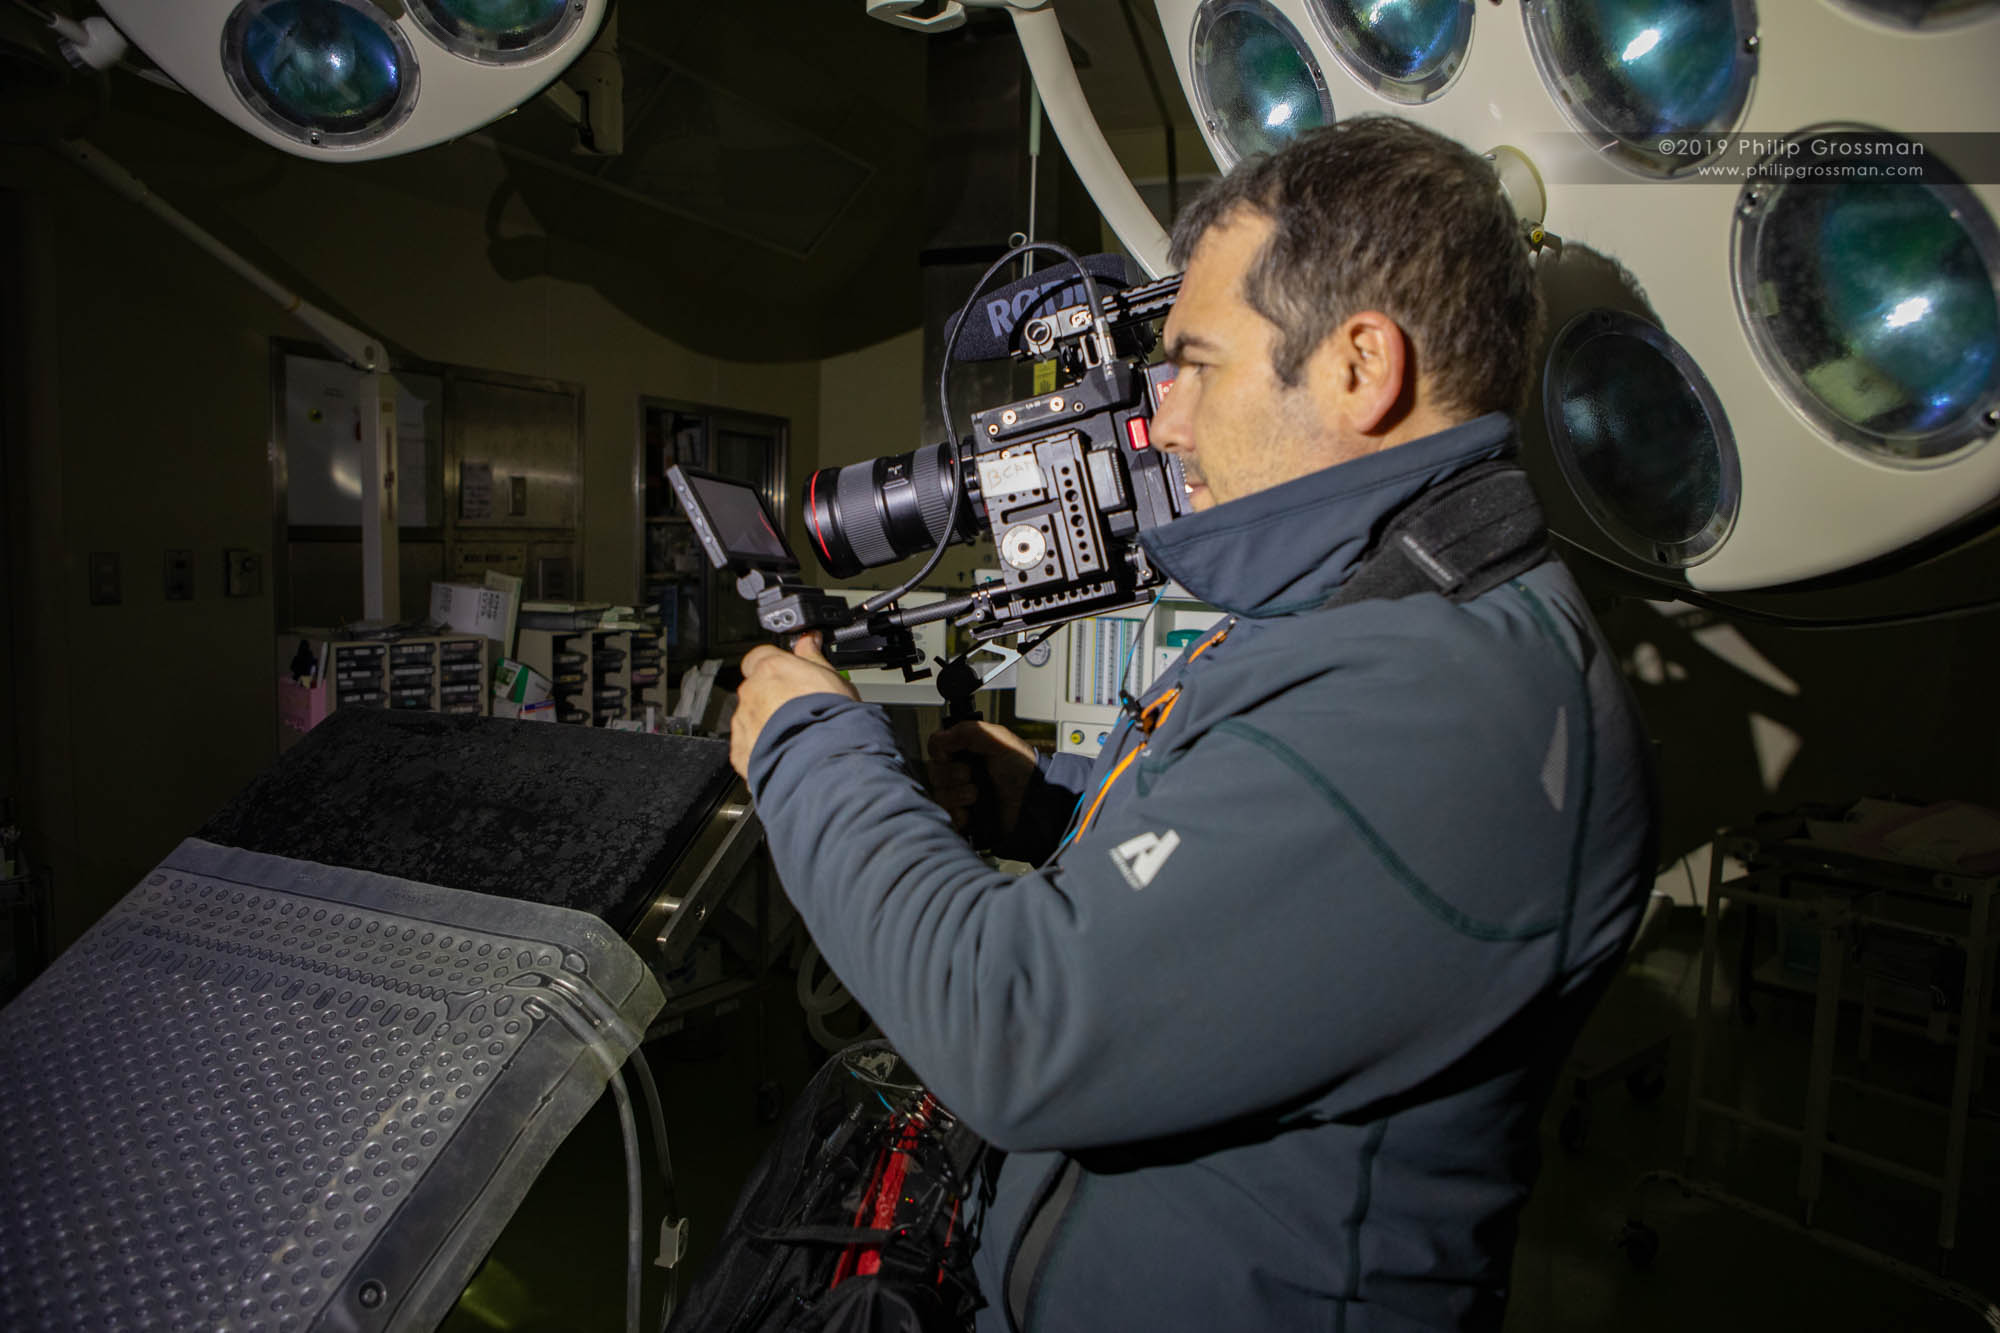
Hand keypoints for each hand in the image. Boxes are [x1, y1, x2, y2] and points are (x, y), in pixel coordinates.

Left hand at [729, 634, 859, 777]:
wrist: (821, 760)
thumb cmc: (830, 718)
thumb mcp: (831, 677)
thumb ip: (813, 656)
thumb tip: (809, 640)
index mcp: (770, 669)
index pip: (760, 656)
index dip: (775, 665)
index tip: (790, 673)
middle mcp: (751, 694)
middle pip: (756, 690)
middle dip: (773, 698)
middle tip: (801, 710)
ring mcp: (744, 723)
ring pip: (751, 719)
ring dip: (768, 724)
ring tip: (797, 736)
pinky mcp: (742, 752)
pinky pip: (748, 747)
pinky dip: (763, 749)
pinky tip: (786, 752)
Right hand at [926, 720, 1039, 838]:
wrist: (1034, 800)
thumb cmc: (1022, 769)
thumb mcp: (998, 739)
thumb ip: (967, 731)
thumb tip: (940, 738)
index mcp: (967, 751)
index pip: (936, 748)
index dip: (941, 752)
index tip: (951, 755)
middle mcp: (961, 772)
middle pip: (934, 772)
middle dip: (954, 774)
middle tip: (972, 774)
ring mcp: (961, 795)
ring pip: (939, 794)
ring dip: (959, 794)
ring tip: (977, 794)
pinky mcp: (964, 817)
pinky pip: (947, 816)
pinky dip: (959, 814)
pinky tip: (972, 811)